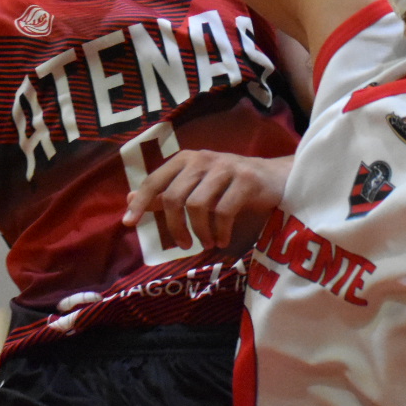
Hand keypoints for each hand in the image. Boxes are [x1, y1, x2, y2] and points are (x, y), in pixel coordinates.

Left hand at [123, 151, 291, 251]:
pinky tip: (223, 240)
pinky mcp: (246, 181)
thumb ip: (165, 193)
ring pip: (197, 205)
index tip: (129, 223)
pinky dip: (220, 231)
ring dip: (199, 231)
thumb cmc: (231, 186)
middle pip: (174, 196)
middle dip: (175, 226)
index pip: (155, 180)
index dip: (140, 202)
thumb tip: (129, 199)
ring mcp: (226, 168)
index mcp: (186, 160)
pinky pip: (223, 212)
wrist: (277, 178)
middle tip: (183, 245)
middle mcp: (203, 160)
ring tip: (207, 242)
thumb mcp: (197, 187)